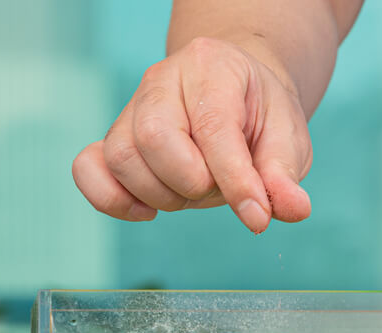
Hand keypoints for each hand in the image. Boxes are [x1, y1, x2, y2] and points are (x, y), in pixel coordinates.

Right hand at [72, 37, 312, 232]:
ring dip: (163, 195)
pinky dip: (112, 200)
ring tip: (195, 190)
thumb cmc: (260, 116)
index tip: (257, 216)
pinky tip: (147, 211)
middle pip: (153, 138)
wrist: (236, 96)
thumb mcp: (287, 139)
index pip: (213, 128)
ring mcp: (132, 110)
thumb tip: (293, 209)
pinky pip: (88, 169)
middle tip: (219, 186)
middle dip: (193, 183)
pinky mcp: (114, 139)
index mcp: (211, 67)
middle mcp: (162, 82)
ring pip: (122, 158)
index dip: (235, 180)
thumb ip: (285, 174)